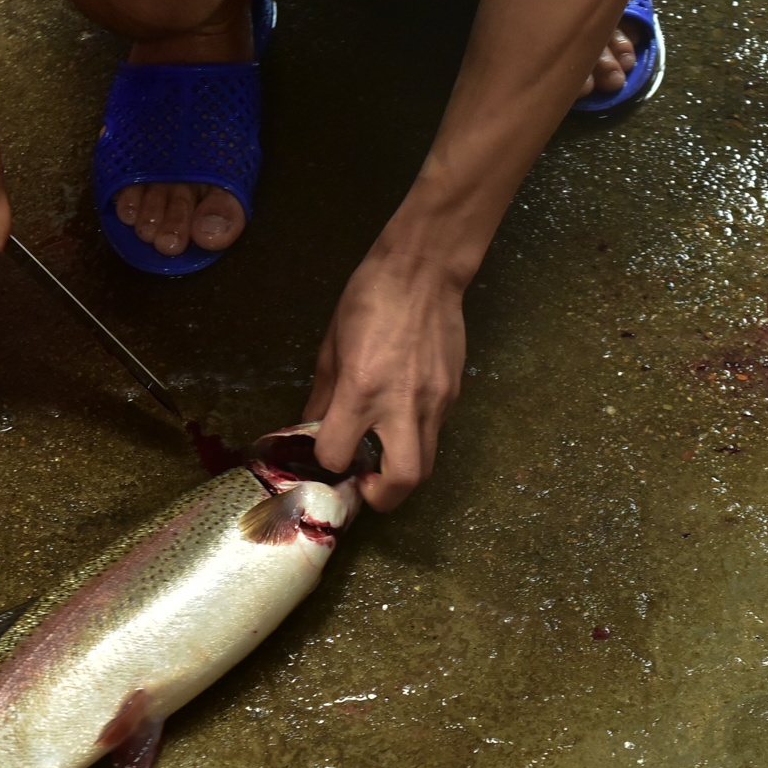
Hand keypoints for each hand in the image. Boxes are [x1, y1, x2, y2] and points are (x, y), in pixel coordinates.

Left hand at [304, 248, 466, 511]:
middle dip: (381, 496)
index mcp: (362, 390)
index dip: (328, 460)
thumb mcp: (332, 346)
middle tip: (366, 484)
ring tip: (384, 459)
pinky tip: (403, 417)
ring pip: (427, 465)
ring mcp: (434, 402)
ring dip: (402, 474)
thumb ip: (324, 394)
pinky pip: (435, 433)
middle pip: (402, 480)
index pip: (338, 454)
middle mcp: (402, 404)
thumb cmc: (369, 299)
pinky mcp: (453, 395)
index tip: (328, 450)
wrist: (423, 270)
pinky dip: (416, 439)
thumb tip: (314, 426)